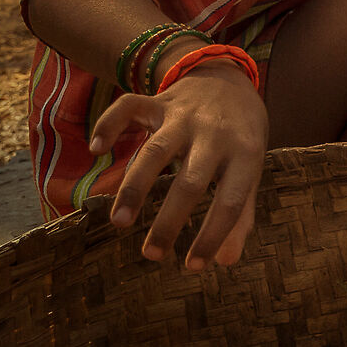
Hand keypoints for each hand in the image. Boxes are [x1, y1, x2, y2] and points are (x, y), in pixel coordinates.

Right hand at [90, 61, 268, 270]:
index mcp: (245, 155)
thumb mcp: (250, 170)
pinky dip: (109, 124)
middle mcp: (215, 135)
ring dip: (134, 187)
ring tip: (119, 222)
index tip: (193, 266)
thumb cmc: (241, 136)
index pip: (230, 202)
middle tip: (152, 255)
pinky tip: (96, 149)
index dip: (213, 236)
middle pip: (190, 182)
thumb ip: (240, 213)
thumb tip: (226, 261)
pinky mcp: (159, 101)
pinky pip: (129, 107)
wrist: (230, 79)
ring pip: (155, 151)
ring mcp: (185, 116)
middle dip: (169, 221)